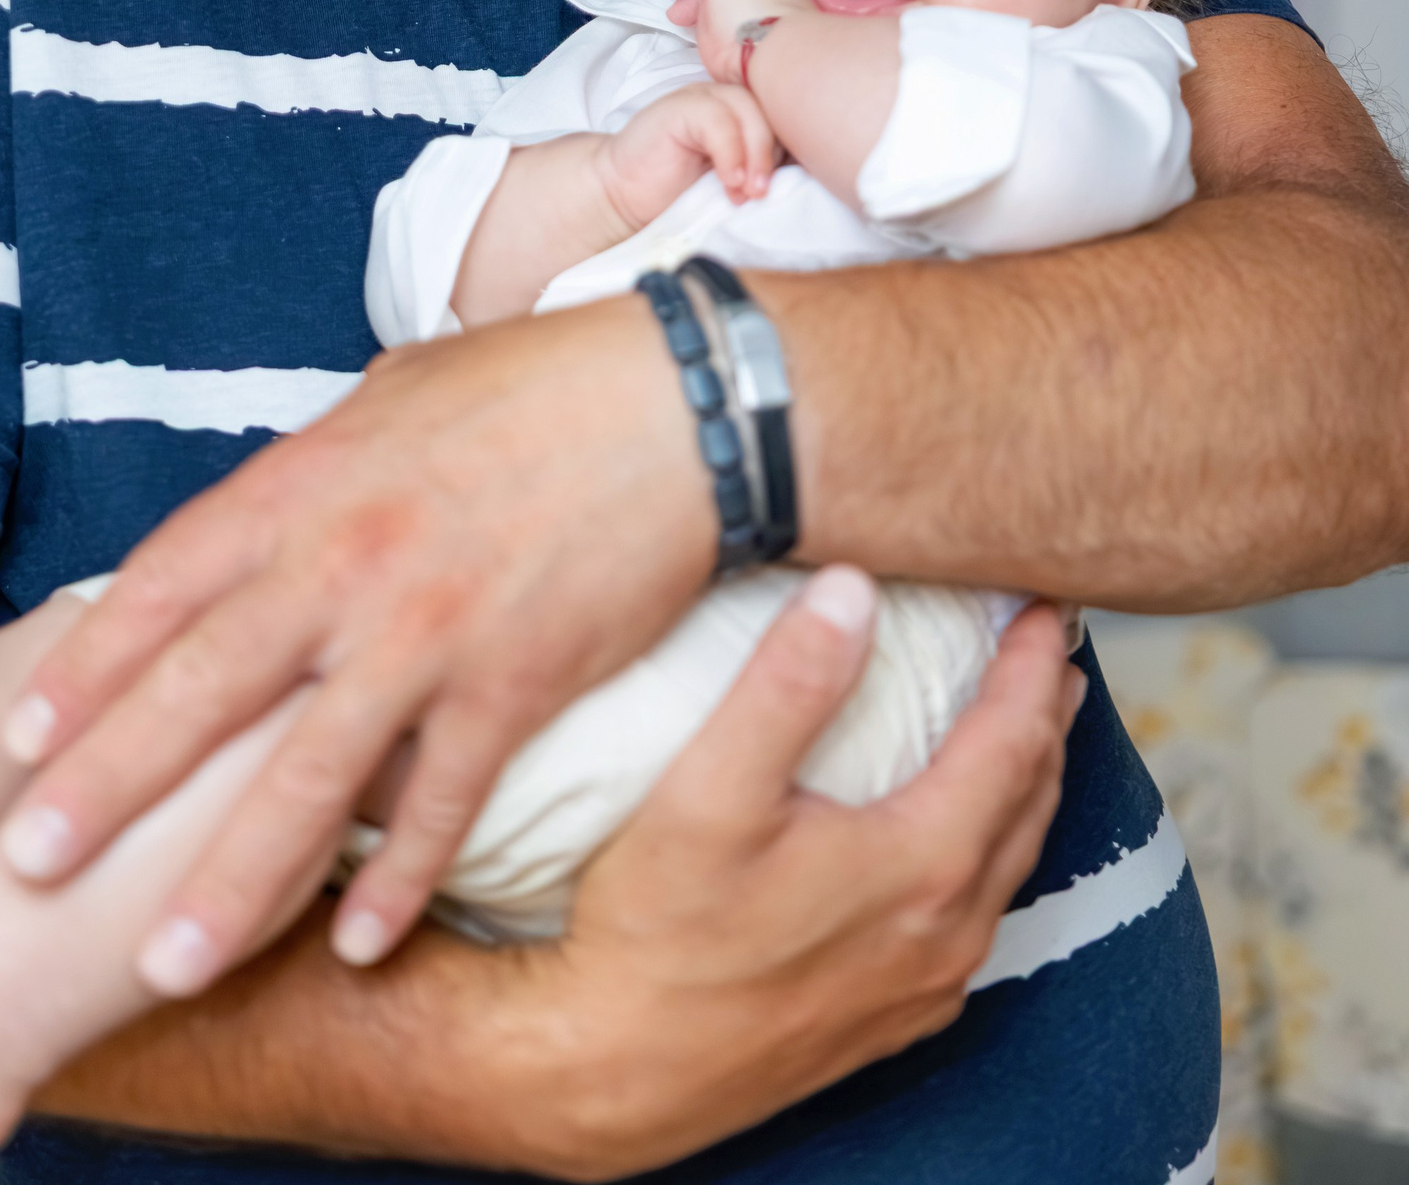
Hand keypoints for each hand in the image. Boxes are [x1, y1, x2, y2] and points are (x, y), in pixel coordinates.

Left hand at [0, 298, 713, 986]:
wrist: (675, 403)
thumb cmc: (530, 386)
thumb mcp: (392, 397)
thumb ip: (312, 468)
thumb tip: (261, 510)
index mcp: (305, 485)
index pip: (164, 584)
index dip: (87, 667)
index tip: (19, 740)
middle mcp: (348, 565)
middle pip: (202, 691)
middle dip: (106, 788)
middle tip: (27, 868)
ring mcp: (429, 633)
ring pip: (306, 779)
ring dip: (228, 882)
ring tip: (162, 964)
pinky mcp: (513, 685)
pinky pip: (441, 804)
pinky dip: (399, 880)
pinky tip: (358, 946)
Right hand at [505, 587, 1080, 1179]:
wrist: (614, 1073)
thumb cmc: (655, 929)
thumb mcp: (707, 786)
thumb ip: (786, 683)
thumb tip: (851, 589)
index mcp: (920, 864)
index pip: (1010, 740)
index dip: (1029, 662)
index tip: (1040, 599)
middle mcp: (942, 931)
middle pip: (1028, 802)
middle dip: (1044, 716)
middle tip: (1048, 648)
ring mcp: (922, 983)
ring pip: (1007, 864)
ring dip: (1023, 786)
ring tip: (1025, 728)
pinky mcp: (891, 1018)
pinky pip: (973, 919)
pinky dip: (988, 851)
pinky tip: (960, 840)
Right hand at [596, 79, 781, 226]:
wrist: (623, 195)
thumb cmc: (677, 192)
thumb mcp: (732, 181)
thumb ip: (760, 170)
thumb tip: (807, 180)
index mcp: (744, 114)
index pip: (784, 116)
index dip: (792, 151)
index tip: (789, 189)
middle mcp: (725, 99)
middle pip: (771, 108)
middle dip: (774, 154)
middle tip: (763, 193)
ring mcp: (701, 99)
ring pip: (748, 109)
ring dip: (755, 154)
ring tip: (749, 191)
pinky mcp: (678, 107)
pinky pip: (716, 120)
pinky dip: (729, 153)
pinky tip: (728, 181)